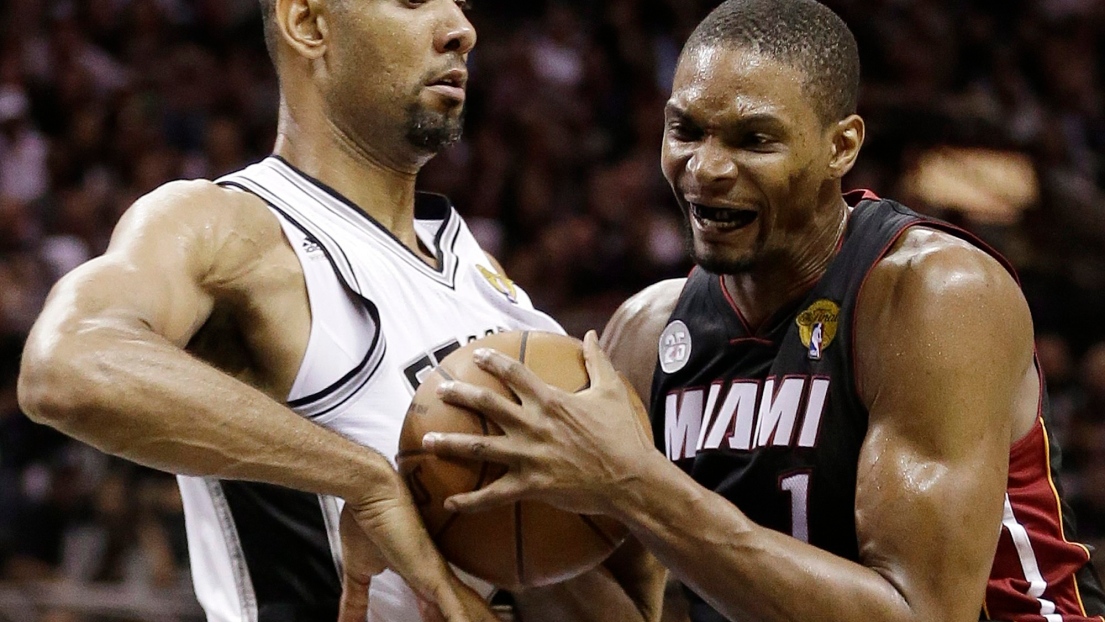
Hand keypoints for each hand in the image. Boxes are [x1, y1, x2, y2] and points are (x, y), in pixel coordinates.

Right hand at [336, 472, 497, 621]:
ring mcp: (438, 576)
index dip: (444, 619)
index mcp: (421, 575)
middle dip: (476, 621)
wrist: (372, 493)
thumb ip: (355, 600)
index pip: (442, 607)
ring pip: (468, 611)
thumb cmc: (366, 522)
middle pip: (463, 609)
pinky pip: (457, 609)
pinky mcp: (435, 576)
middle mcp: (435, 576)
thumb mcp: (357, 573)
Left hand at [422, 331, 653, 516]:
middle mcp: (533, 424)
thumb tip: (593, 334)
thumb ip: (597, 361)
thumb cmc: (623, 435)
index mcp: (550, 400)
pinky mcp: (530, 485)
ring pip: (480, 448)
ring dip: (450, 445)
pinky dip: (470, 501)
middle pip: (487, 404)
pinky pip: (493, 494)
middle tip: (440, 390)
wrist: (630, 478)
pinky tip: (449, 503)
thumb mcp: (611, 391)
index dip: (492, 362)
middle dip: (460, 394)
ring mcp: (529, 456)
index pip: (514, 374)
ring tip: (427, 442)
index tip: (476, 355)